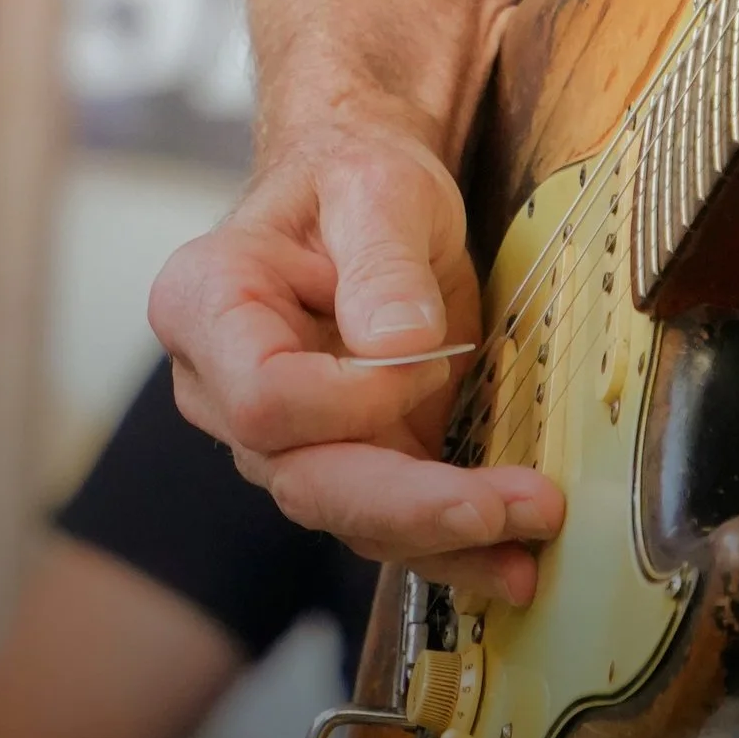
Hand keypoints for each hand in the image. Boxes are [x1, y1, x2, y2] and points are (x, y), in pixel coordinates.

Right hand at [149, 125, 563, 604]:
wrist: (370, 200)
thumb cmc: (355, 175)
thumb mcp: (378, 187)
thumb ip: (381, 262)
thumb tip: (400, 347)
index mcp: (207, 306)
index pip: (263, 398)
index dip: (351, 398)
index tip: (430, 354)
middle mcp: (224, 388)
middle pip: (303, 479)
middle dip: (410, 505)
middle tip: (507, 508)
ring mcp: (280, 438)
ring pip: (348, 515)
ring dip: (443, 534)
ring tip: (531, 536)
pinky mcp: (342, 462)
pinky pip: (385, 522)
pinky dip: (450, 546)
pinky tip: (512, 561)